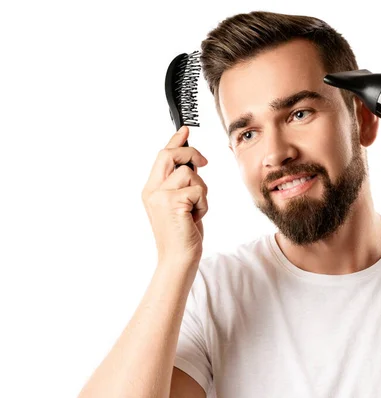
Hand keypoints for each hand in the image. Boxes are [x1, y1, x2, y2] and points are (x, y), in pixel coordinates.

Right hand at [141, 126, 208, 268]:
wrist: (178, 260)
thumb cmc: (183, 235)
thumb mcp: (181, 205)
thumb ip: (182, 184)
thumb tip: (195, 163)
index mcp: (151, 189)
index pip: (162, 156)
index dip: (174, 141)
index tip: (185, 129)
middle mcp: (152, 190)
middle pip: (169, 155)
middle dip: (190, 153)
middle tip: (204, 163)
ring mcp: (160, 196)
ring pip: (190, 174)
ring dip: (202, 192)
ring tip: (195, 210)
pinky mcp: (172, 202)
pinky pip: (199, 190)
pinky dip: (204, 204)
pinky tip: (196, 217)